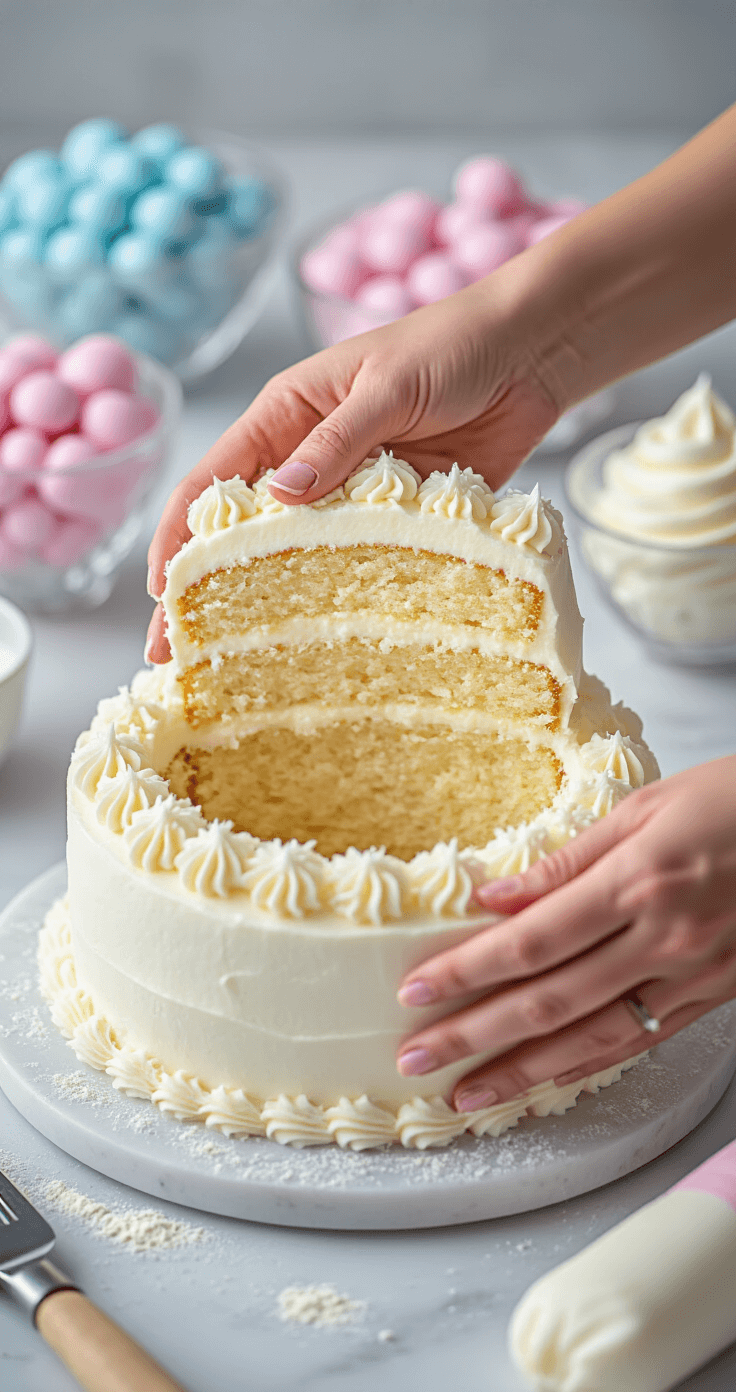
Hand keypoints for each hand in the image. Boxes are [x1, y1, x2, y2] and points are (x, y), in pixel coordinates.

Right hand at [145, 277, 558, 659]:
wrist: (531, 353)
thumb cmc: (450, 346)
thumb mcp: (386, 387)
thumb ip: (337, 443)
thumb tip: (279, 498)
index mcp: (286, 415)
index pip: (212, 480)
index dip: (179, 537)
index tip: (161, 592)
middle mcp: (310, 458)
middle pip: (247, 531)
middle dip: (213, 589)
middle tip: (182, 651)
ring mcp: (354, 492)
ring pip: (302, 554)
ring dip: (278, 602)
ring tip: (247, 661)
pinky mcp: (401, 517)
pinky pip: (365, 561)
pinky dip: (347, 595)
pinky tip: (331, 638)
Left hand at [396, 756, 735, 1112]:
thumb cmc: (734, 800)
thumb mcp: (645, 806)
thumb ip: (565, 860)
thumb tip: (493, 896)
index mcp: (639, 882)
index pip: (532, 941)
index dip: (468, 971)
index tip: (417, 991)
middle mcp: (664, 939)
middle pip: (550, 1001)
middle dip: (476, 1035)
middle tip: (416, 1058)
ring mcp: (693, 976)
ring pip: (592, 1039)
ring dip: (522, 1072)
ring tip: (468, 1093)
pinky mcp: (713, 998)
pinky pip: (639, 1042)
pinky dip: (585, 1067)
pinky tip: (545, 1081)